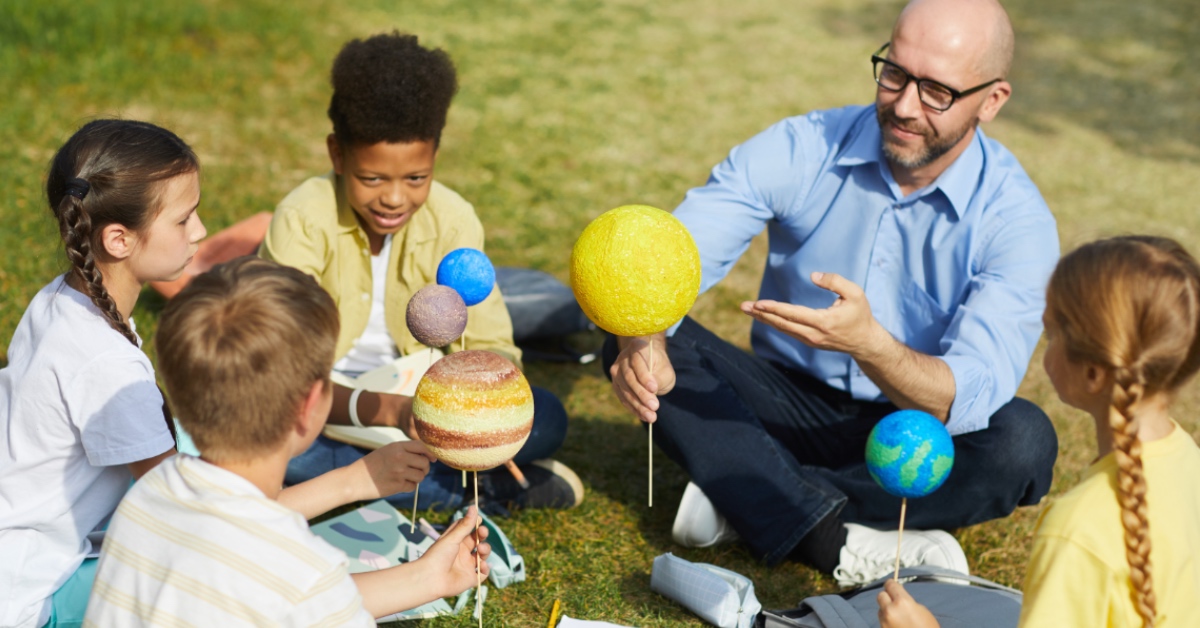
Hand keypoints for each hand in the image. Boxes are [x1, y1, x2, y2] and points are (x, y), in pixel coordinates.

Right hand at [356, 440, 435, 498]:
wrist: (354, 479)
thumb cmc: (371, 465)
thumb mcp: (387, 451)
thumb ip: (404, 451)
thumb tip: (426, 456)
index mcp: (397, 447)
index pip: (422, 446)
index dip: (430, 453)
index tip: (433, 458)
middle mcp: (400, 458)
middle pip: (425, 463)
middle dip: (424, 468)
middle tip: (416, 470)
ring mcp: (399, 472)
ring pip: (421, 476)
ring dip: (416, 478)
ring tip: (405, 477)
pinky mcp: (397, 485)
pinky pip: (413, 486)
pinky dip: (408, 487)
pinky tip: (398, 484)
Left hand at [418, 506, 491, 597]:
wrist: (429, 579)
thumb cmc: (437, 556)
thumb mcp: (452, 538)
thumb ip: (465, 524)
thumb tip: (474, 507)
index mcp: (456, 542)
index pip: (469, 531)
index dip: (476, 525)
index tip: (479, 520)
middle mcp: (462, 554)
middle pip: (478, 541)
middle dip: (482, 535)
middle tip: (482, 532)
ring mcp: (466, 566)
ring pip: (482, 556)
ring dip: (485, 550)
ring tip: (480, 549)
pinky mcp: (470, 579)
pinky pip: (483, 573)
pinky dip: (486, 569)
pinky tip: (481, 564)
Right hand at [608, 333, 673, 422]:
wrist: (649, 364)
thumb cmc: (659, 366)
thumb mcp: (665, 370)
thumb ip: (659, 378)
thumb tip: (651, 392)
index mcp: (636, 347)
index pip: (638, 362)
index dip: (644, 376)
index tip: (654, 388)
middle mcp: (623, 358)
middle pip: (629, 378)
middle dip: (642, 394)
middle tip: (655, 406)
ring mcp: (617, 372)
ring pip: (625, 390)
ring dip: (638, 405)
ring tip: (652, 416)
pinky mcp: (616, 384)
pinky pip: (623, 398)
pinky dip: (634, 409)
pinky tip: (645, 417)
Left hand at [740, 271, 886, 356]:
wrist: (864, 342)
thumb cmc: (860, 315)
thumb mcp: (855, 294)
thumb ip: (835, 282)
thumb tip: (813, 276)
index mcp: (823, 322)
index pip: (793, 314)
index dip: (774, 308)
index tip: (758, 303)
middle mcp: (813, 334)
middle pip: (781, 323)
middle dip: (761, 314)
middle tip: (743, 306)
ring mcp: (809, 340)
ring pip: (782, 328)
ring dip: (764, 318)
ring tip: (748, 309)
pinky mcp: (808, 341)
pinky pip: (787, 330)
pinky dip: (773, 322)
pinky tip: (762, 316)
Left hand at [877, 579, 939, 627]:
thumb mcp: (922, 611)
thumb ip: (907, 601)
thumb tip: (898, 596)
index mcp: (902, 602)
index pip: (890, 585)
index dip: (891, 584)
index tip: (892, 584)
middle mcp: (890, 611)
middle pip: (880, 595)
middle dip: (887, 596)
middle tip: (894, 599)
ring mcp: (884, 622)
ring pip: (881, 610)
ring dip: (887, 610)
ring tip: (900, 618)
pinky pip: (882, 621)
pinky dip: (888, 621)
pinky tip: (898, 625)